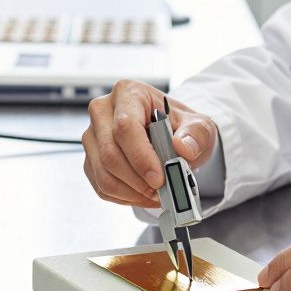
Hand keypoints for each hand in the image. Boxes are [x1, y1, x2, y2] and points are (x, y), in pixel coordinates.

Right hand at [81, 80, 218, 207]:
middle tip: (161, 191)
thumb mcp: (199, 126)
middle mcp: (103, 112)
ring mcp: (93, 137)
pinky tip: (144, 195)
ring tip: (156, 195)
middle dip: (138, 180)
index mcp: (128, 93)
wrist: (171, 135)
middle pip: (110, 153)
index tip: (159, 177)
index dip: (140, 156)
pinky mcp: (91, 159)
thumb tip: (183, 147)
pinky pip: (102, 186)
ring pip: (103, 174)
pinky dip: (125, 197)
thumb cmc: (180, 127)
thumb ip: (196, 134)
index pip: (125, 126)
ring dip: (132, 192)